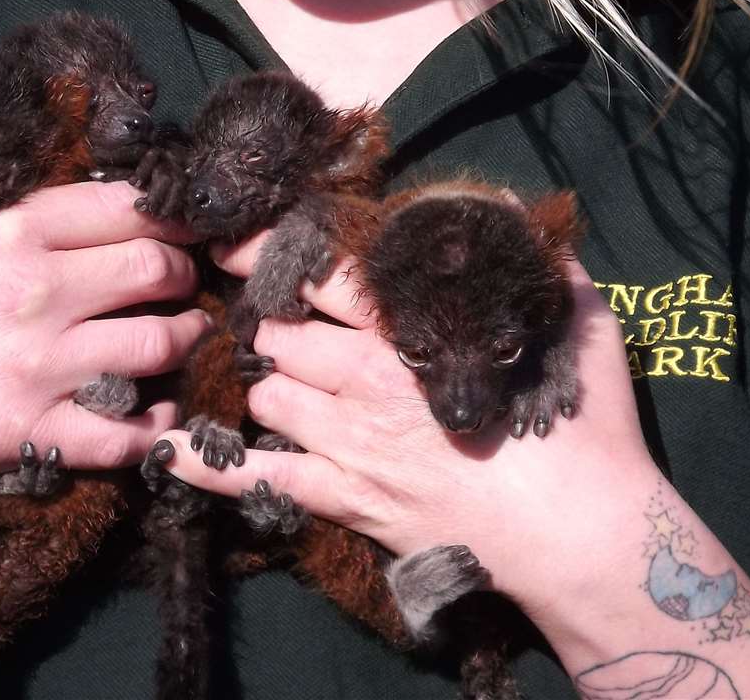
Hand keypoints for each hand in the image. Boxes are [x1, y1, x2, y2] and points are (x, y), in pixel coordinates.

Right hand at [0, 180, 209, 510]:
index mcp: (9, 229)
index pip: (125, 207)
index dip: (166, 216)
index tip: (178, 227)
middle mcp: (38, 290)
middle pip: (157, 268)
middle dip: (183, 274)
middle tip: (184, 283)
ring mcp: (39, 363)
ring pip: (158, 344)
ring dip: (185, 341)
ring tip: (186, 339)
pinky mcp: (30, 430)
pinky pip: (124, 432)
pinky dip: (154, 426)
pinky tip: (158, 417)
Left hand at [153, 234, 658, 618]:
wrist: (584, 540)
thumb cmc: (584, 433)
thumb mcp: (581, 328)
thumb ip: (544, 263)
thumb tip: (513, 209)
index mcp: (411, 339)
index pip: (324, 279)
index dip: (273, 251)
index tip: (236, 235)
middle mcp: (366, 387)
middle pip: (281, 338)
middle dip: (269, 321)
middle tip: (269, 314)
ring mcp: (349, 448)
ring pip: (267, 396)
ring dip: (264, 381)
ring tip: (272, 373)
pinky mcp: (346, 502)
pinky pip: (258, 481)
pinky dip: (208, 467)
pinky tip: (165, 451)